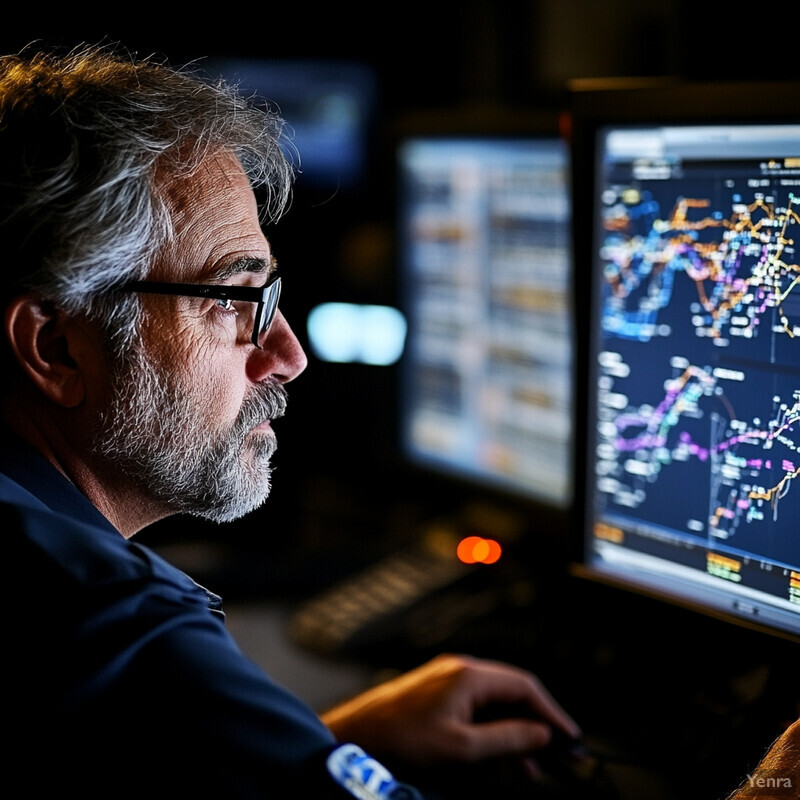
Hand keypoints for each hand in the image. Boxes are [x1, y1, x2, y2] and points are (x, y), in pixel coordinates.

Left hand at [321, 653, 579, 769]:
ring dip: (513, 732)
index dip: (552, 713)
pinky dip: (491, 730)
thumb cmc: (403, 739)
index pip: (526, 686)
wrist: (358, 734)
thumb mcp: (463, 748)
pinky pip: (475, 708)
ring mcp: (448, 679)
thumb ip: (507, 739)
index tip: (570, 739)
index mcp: (470, 674)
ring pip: (494, 703)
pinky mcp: (437, 692)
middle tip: (554, 757)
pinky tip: (498, 759)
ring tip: (527, 769)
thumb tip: (541, 734)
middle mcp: (461, 669)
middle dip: (534, 726)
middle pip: (512, 693)